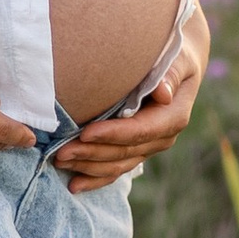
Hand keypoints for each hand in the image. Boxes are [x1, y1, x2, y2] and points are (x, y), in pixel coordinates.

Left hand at [54, 1, 209, 194]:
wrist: (179, 60)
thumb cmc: (175, 52)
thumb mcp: (179, 57)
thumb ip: (170, 74)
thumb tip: (163, 94)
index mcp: (174, 116)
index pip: (141, 131)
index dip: (113, 134)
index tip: (85, 132)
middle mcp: (162, 137)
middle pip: (125, 152)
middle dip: (91, 153)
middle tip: (60, 152)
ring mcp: (149, 146)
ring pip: (118, 164)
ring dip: (88, 166)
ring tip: (59, 161)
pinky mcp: (137, 150)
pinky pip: (116, 169)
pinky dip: (95, 178)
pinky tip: (74, 185)